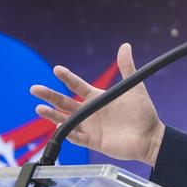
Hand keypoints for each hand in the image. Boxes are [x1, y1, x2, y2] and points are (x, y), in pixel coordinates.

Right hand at [30, 43, 165, 165]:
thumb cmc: (143, 112)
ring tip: (39, 108)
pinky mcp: (94, 141)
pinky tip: (59, 127)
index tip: (56, 69)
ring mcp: (90, 127)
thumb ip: (127, 67)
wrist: (151, 137)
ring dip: (53, 115)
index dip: (67, 78)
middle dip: (50, 96)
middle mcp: (90, 111)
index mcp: (97, 97)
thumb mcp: (134, 87)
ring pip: (66, 120)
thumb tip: (125, 46)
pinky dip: (68, 133)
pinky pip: (77, 138)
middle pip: (65, 102)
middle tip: (34, 89)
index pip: (77, 86)